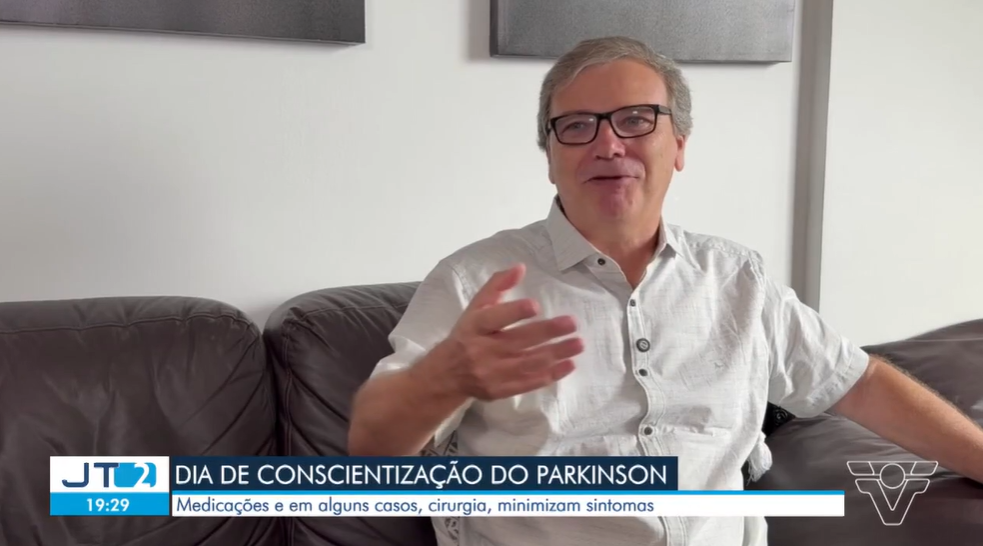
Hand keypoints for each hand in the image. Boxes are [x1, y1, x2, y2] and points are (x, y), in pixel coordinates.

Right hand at [442, 263, 583, 399]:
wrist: (447, 375)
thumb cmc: (466, 334)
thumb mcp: (475, 308)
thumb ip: (497, 286)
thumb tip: (520, 267)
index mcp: (474, 327)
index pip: (494, 319)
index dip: (514, 312)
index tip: (535, 306)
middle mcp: (482, 350)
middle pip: (517, 341)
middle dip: (547, 332)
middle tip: (572, 323)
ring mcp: (491, 373)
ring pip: (528, 363)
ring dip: (555, 354)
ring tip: (578, 344)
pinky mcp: (500, 390)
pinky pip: (528, 383)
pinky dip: (550, 375)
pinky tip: (568, 365)